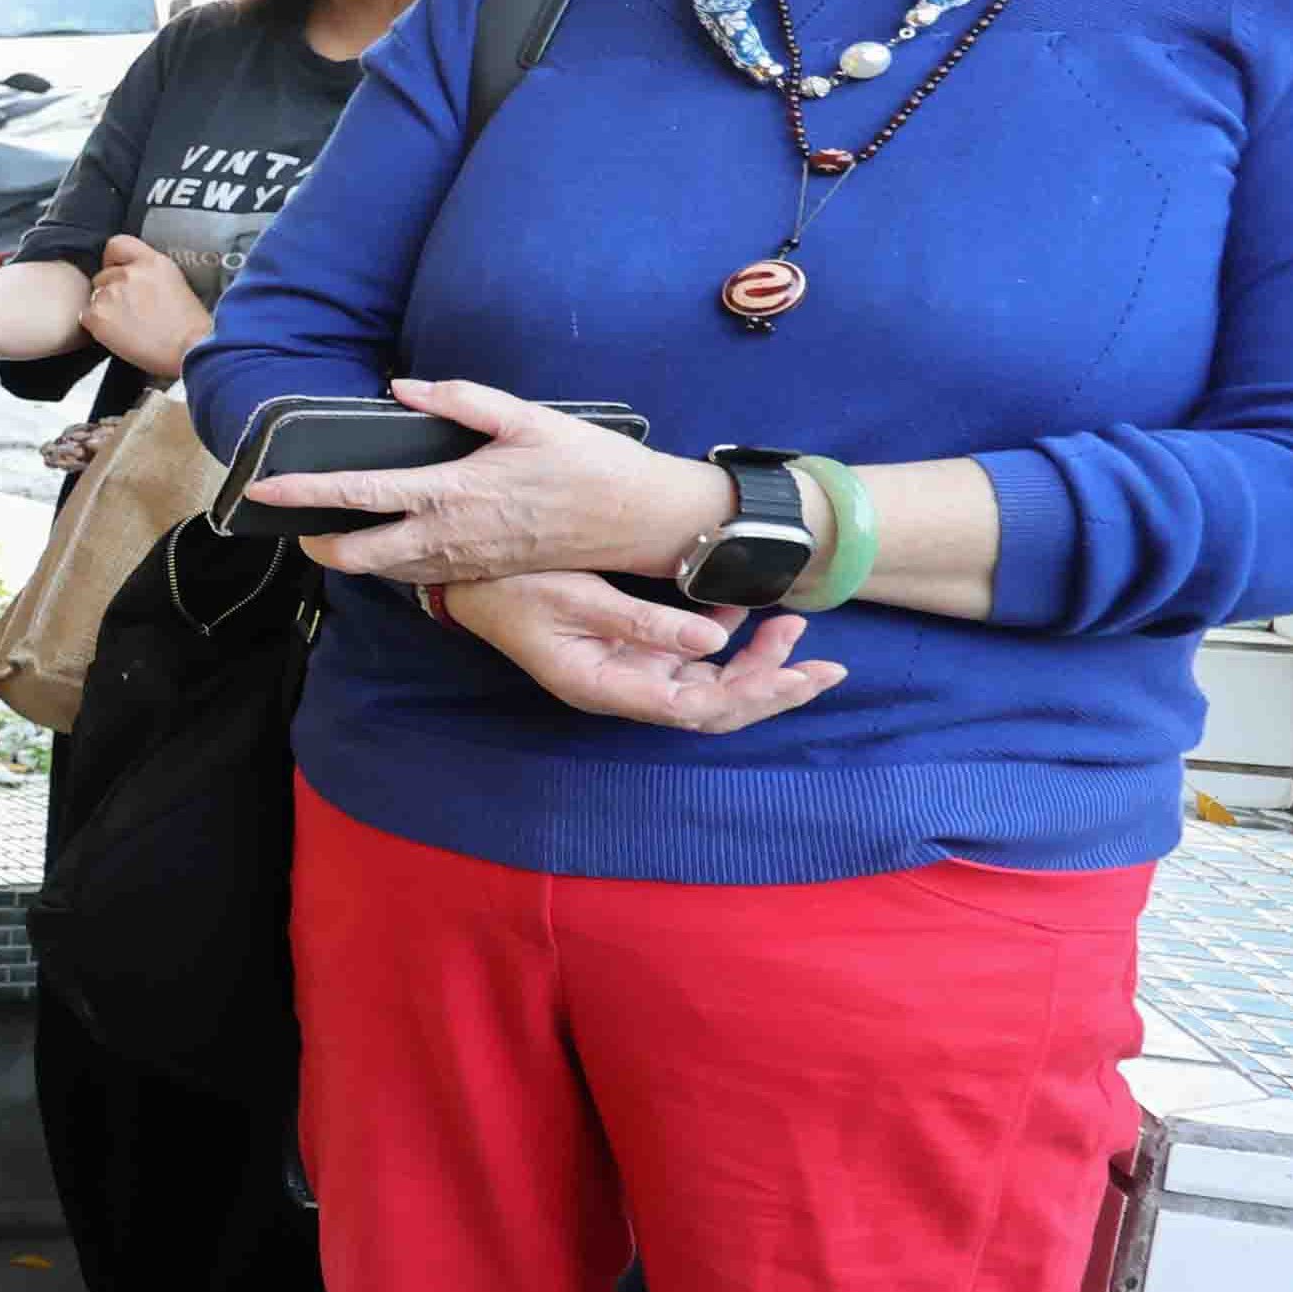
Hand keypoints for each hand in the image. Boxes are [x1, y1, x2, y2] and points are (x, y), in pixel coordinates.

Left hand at [81, 236, 209, 380]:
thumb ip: (148, 274)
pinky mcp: (99, 315)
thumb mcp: (174, 283)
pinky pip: (86, 316)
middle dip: (110, 291)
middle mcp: (129, 273)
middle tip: (128, 310)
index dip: (112, 259)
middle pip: (103, 276)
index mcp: (152, 262)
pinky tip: (118, 334)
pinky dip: (97, 326)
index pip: (117, 244)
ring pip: (94, 297)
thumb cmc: (189, 326)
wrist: (190, 349)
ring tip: (128, 326)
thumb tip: (132, 278)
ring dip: (105, 309)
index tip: (115, 270)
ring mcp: (111, 293)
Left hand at [258, 375, 723, 587]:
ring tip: (328, 530)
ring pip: (386, 571)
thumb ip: (463, 400)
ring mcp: (466, 561)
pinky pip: (420, 574)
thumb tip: (404, 389)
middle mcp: (450, 536)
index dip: (303, 494)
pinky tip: (388, 541)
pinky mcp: (482, 573)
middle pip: (357, 556)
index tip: (260, 490)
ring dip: (351, 555)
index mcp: (453, 493)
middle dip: (315, 543)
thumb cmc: (591, 465)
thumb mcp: (530, 418)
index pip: (359, 495)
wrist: (643, 521)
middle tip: (292, 523)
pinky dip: (391, 562)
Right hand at [442, 570, 848, 733]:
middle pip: (712, 707)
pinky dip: (723, 641)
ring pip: (706, 685)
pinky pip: (686, 660)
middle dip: (772, 688)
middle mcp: (622, 689)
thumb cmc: (511, 587)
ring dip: (753, 664)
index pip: (699, 707)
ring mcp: (625, 673)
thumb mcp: (577, 597)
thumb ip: (646, 621)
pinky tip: (745, 612)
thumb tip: (717, 638)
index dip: (757, 693)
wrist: (464, 584)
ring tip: (792, 628)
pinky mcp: (626, 653)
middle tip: (827, 667)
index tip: (805, 673)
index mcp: (607, 686)